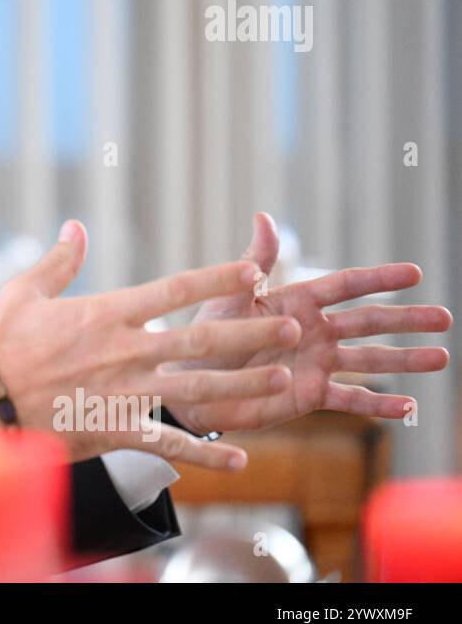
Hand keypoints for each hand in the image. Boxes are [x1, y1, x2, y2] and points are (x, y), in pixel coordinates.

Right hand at [0, 220, 300, 470]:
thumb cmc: (1, 344)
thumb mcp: (26, 293)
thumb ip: (59, 261)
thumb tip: (76, 227)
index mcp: (108, 313)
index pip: (176, 289)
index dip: (218, 277)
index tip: (254, 271)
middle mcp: (126, 350)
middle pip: (202, 337)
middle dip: (251, 332)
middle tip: (292, 328)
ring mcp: (125, 391)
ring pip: (198, 387)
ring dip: (243, 383)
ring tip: (281, 379)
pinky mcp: (117, 428)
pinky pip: (170, 443)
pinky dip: (207, 454)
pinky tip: (241, 460)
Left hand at [164, 212, 451, 434]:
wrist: (187, 379)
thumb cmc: (205, 332)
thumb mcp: (230, 294)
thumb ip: (255, 261)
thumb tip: (264, 215)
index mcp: (297, 301)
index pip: (346, 285)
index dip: (379, 279)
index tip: (414, 273)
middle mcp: (314, 331)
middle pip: (369, 322)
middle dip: (406, 320)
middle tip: (444, 318)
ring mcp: (315, 363)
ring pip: (369, 360)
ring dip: (404, 360)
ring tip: (440, 358)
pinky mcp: (309, 394)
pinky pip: (349, 399)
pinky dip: (378, 405)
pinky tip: (407, 408)